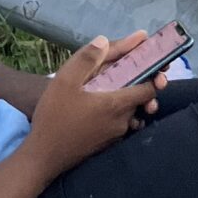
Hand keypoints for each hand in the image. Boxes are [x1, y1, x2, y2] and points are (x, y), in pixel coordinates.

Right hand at [26, 35, 168, 183]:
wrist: (43, 157)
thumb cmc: (54, 117)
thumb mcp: (64, 81)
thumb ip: (86, 59)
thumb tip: (104, 40)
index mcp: (117, 104)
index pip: (149, 89)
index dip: (153, 75)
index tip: (152, 64)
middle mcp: (122, 122)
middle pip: (142, 100)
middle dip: (142, 85)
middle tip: (133, 71)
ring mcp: (116, 136)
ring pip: (132, 113)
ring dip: (130, 101)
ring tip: (117, 88)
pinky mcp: (108, 145)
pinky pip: (121, 125)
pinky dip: (120, 113)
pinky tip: (104, 108)